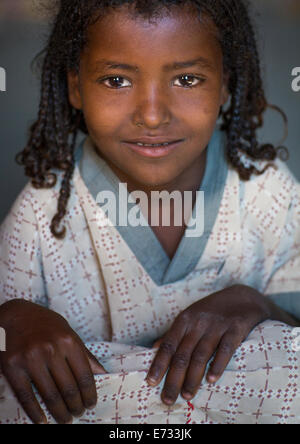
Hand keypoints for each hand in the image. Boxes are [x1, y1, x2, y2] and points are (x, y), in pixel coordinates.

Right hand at [0, 299, 106, 423]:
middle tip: (78, 414)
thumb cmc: (44, 324)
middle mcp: (51, 349)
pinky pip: (27, 396)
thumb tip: (103, 374)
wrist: (13, 314)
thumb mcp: (68, 332)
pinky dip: (35, 412)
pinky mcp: (13, 367)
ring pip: (50, 395)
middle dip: (76, 406)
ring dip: (60, 412)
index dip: (90, 394)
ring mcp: (31, 358)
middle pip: (69, 389)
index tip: (91, 404)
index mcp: (68, 340)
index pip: (84, 376)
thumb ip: (84, 353)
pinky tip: (42, 420)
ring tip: (65, 419)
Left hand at [146, 285, 269, 404]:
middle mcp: (198, 323)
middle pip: (183, 354)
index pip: (168, 345)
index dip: (159, 364)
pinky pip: (226, 349)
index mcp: (184, 320)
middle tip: (168, 399)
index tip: (150, 382)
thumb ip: (174, 334)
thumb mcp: (190, 317)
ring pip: (201, 354)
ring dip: (193, 377)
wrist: (243, 297)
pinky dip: (218, 365)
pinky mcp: (235, 328)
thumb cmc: (211, 312)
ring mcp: (217, 326)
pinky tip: (212, 380)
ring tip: (187, 395)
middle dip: (174, 379)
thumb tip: (153, 349)